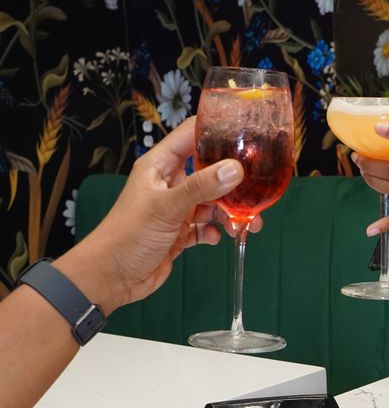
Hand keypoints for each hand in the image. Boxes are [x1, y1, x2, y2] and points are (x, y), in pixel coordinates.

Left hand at [57, 117, 261, 312]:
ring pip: (212, 201)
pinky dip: (215, 231)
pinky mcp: (180, 232)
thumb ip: (202, 187)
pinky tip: (218, 237)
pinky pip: (205, 226)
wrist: (112, 276)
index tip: (245, 133)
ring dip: (229, 212)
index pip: (191, 135)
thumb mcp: (167, 206)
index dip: (216, 131)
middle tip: (256, 187)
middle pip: (208, 170)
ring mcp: (176, 208)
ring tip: (247, 223)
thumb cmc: (128, 234)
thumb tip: (235, 169)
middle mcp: (169, 183)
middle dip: (232, 180)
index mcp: (160, 165)